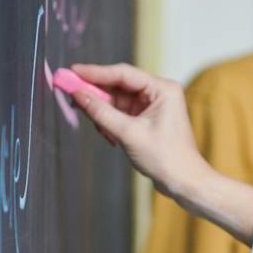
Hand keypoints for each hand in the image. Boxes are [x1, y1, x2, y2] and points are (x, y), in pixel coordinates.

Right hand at [68, 63, 210, 203]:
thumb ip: (101, 112)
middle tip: (69, 94)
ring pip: (116, 100)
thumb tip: (77, 94)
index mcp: (163, 89)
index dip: (95, 72)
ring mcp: (153, 106)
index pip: (123, 73)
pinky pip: (120, 112)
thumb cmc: (166, 158)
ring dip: (102, 112)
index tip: (72, 71)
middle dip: (95, 93)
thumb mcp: (128, 133)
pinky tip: (108, 134)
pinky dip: (109, 121)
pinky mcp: (146, 118)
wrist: (183, 181)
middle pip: (118, 85)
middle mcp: (159, 93)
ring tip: (99, 128)